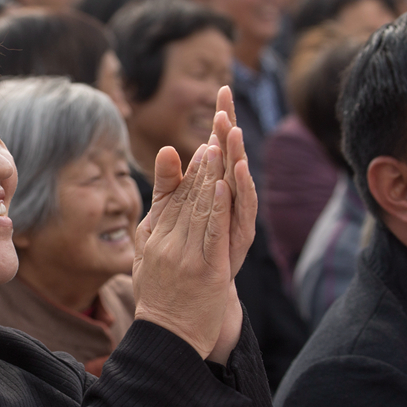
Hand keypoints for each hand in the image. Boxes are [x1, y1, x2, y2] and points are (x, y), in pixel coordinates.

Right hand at [132, 141, 235, 358]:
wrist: (167, 338)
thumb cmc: (158, 296)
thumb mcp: (145, 254)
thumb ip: (153, 220)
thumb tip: (154, 195)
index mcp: (154, 237)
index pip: (173, 197)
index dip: (190, 171)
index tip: (203, 146)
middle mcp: (166, 243)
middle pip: (188, 197)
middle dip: (203, 164)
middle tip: (215, 134)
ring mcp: (185, 257)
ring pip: (200, 209)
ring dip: (211, 176)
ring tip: (219, 148)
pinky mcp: (205, 271)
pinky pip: (212, 234)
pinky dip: (217, 208)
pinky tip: (223, 186)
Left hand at [147, 86, 255, 281]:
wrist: (188, 316)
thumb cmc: (185, 264)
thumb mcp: (169, 217)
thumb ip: (169, 185)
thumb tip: (171, 149)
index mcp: (215, 196)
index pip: (219, 150)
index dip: (221, 120)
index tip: (221, 89)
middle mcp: (230, 208)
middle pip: (230, 159)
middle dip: (228, 129)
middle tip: (226, 99)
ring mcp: (233, 227)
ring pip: (237, 185)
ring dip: (234, 157)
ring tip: (231, 130)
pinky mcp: (233, 249)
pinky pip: (237, 218)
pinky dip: (234, 198)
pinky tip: (228, 178)